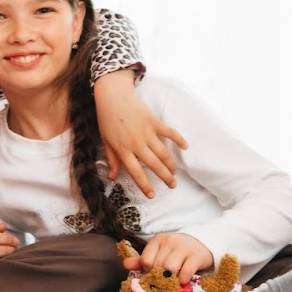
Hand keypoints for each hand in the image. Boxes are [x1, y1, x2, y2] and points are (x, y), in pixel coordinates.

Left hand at [94, 69, 187, 197]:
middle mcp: (136, 143)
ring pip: (163, 153)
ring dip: (171, 164)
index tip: (153, 195)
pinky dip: (179, 139)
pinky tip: (186, 147)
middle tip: (172, 185)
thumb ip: (111, 159)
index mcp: (123, 150)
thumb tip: (112, 177)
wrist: (112, 96)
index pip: (136, 173)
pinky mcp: (154, 121)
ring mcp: (147, 132)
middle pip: (154, 165)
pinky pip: (169, 132)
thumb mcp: (105, 140)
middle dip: (165, 177)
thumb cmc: (106, 119)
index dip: (145, 185)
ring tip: (175, 173)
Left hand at [122, 232, 212, 283]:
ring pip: (170, 268)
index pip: (145, 260)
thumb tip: (125, 264)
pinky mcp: (197, 256)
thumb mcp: (159, 252)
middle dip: (160, 277)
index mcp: (157, 240)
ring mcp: (184, 247)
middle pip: (158, 265)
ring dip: (171, 278)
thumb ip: (142, 260)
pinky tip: (183, 280)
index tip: (154, 275)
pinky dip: (183, 280)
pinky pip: (186, 272)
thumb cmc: (176, 251)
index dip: (148, 271)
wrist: (200, 244)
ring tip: (173, 280)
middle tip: (164, 280)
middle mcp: (169, 241)